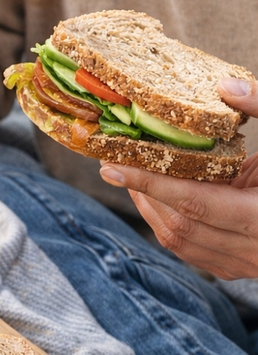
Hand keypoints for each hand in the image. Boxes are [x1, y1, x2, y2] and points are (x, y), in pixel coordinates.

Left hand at [99, 78, 257, 279]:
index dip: (150, 181)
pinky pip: (197, 252)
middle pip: (180, 226)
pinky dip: (172, 224)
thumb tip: (224, 87)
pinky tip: (162, 196)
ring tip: (132, 172)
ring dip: (151, 208)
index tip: (110, 163)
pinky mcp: (249, 266)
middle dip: (142, 191)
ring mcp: (253, 264)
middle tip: (115, 159)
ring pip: (183, 244)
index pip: (195, 203)